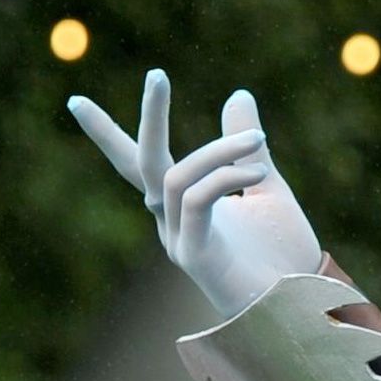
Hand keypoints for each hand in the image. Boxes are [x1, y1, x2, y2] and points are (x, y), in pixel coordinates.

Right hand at [69, 68, 320, 317]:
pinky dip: (223, 176)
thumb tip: (238, 94)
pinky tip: (257, 168)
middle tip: (157, 75)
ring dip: (217, 150)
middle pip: (141, 164)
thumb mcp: (268, 186)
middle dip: (147, 119)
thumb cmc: (285, 256)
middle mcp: (172, 222)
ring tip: (257, 138)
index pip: (143, 163)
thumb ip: (247, 146)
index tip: (77, 103)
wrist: (303, 305)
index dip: (112, 134)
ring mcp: (177, 240)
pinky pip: (195, 200)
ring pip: (175, 176)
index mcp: (185, 207)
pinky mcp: (192, 256)